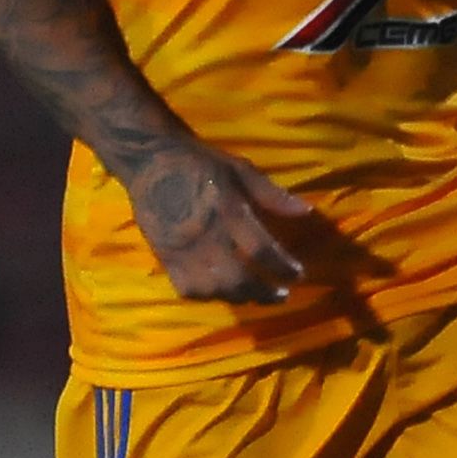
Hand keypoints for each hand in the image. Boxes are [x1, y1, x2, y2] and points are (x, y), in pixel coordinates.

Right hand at [125, 141, 311, 303]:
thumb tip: (306, 211)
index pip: (261, 250)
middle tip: (281, 295)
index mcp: (228, 211)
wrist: (150, 160)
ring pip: (213, 290)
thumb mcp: (240, 169)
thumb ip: (272, 194)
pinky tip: (219, 291)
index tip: (298, 274)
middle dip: (264, 293)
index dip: (283, 267)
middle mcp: (206, 236)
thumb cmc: (200, 162)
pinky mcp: (164, 257)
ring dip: (238, 297)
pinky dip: (207, 295)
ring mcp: (182, 250)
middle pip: (239, 279)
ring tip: (253, 294)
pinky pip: (187, 289)